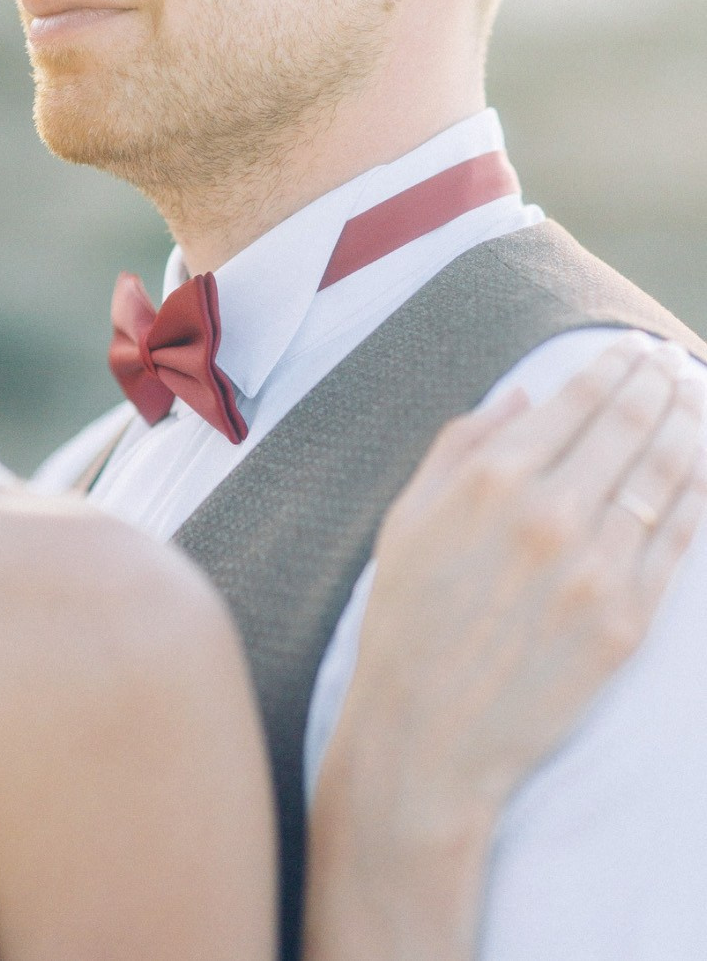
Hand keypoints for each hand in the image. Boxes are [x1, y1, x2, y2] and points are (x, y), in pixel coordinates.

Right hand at [305, 336, 706, 960]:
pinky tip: (699, 470)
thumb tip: (524, 395)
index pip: (577, 400)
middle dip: (658, 383)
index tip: (632, 349)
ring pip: (667, 473)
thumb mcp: (408, 516)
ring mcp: (597, 569)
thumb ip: (461, 444)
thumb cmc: (407, 620)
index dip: (613, 366)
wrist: (427, 736)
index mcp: (492, 479)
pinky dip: (696, 494)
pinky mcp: (628, 622)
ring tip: (694, 400)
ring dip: (687, 426)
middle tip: (670, 364)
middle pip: (631, 425)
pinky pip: (677, 540)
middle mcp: (551, 513)